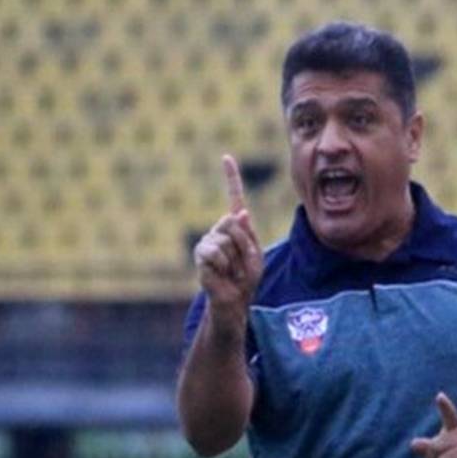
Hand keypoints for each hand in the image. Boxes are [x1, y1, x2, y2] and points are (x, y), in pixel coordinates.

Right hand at [192, 155, 263, 326]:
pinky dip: (224, 266)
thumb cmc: (245, 278)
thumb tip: (241, 213)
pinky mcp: (201, 255)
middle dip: (244, 244)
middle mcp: (219, 230)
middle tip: (242, 263)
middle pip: (234, 223)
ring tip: (232, 270)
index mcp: (235, 227)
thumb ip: (248, 235)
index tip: (226, 157)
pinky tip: (221, 274)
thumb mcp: (255, 255)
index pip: (234, 198)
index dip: (231, 178)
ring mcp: (208, 242)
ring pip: (226, 239)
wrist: (234, 300)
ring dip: (235, 258)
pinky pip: (216, 253)